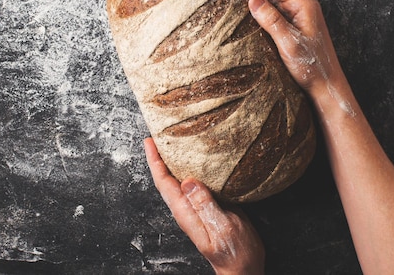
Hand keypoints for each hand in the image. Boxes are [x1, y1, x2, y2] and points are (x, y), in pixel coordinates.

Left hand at [144, 138, 264, 274]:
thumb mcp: (223, 227)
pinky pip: (194, 183)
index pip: (163, 182)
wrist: (244, 269)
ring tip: (173, 140)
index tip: (149, 141)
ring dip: (173, 160)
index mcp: (185, 212)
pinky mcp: (207, 207)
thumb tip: (188, 181)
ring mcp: (195, 208)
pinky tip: (198, 159)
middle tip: (158, 133)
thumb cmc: (234, 253)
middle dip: (159, 155)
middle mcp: (186, 208)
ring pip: (179, 179)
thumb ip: (205, 205)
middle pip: (167, 178)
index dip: (155, 161)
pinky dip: (191, 168)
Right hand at [233, 0, 345, 94]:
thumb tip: (252, 0)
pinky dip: (259, 2)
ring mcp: (298, 15)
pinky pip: (274, 7)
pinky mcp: (294, 25)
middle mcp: (302, 5)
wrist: (326, 85)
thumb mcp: (289, 43)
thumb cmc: (312, 67)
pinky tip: (248, 3)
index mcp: (303, 4)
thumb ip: (272, 20)